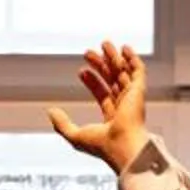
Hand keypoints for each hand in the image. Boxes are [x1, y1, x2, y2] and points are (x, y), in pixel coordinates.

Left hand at [48, 41, 147, 172]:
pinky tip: (125, 49)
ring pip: (124, 73)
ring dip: (114, 58)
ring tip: (104, 44)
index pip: (103, 94)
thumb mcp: (75, 135)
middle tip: (89, 53)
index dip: (92, 82)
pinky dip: (133, 60)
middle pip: (112, 80)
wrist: (122, 146)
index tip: (81, 71)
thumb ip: (62, 124)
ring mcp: (133, 99)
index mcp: (114, 118)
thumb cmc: (103, 145)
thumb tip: (50, 111)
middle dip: (101, 65)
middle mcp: (125, 107)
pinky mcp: (139, 91)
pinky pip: (138, 72)